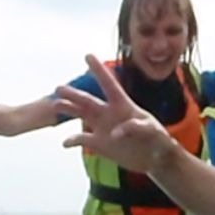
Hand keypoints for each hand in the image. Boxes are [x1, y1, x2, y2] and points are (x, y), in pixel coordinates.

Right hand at [55, 55, 175, 172]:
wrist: (154, 159)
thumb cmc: (157, 140)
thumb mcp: (153, 131)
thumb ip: (137, 128)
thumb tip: (116, 132)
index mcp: (123, 105)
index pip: (109, 84)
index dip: (99, 70)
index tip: (88, 55)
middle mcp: (109, 113)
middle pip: (88, 101)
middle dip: (74, 94)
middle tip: (59, 88)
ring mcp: (102, 128)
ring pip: (81, 115)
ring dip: (68, 110)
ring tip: (56, 105)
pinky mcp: (99, 144)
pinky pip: (82, 140)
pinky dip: (73, 141)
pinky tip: (65, 143)